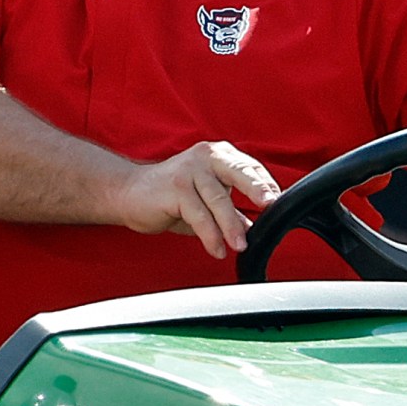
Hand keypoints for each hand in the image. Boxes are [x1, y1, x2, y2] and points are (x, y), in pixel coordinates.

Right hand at [111, 142, 280, 259]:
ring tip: (240, 245)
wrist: (128, 193)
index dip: (265, 186)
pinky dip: (209, 235)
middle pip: (239, 173)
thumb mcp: (206, 201)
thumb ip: (230, 211)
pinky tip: (216, 249)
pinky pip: (198, 215)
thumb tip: (256, 229)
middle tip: (271, 208)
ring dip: (231, 226)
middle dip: (257, 190)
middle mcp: (205, 157)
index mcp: (218, 156)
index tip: (278, 206)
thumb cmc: (169, 195)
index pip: (250, 168)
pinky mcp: (174, 188)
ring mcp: (188, 171)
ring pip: (218, 199)